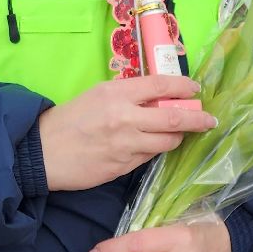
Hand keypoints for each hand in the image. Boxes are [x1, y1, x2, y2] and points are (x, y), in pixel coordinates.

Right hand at [38, 76, 215, 191]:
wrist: (43, 152)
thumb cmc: (71, 119)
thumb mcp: (98, 95)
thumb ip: (128, 95)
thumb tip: (160, 96)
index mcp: (117, 93)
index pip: (162, 85)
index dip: (184, 87)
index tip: (196, 90)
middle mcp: (125, 117)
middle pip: (174, 116)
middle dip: (197, 118)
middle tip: (209, 120)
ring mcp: (126, 144)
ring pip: (167, 141)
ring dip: (178, 137)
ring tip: (179, 134)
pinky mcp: (123, 166)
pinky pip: (150, 157)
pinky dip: (156, 150)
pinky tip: (154, 146)